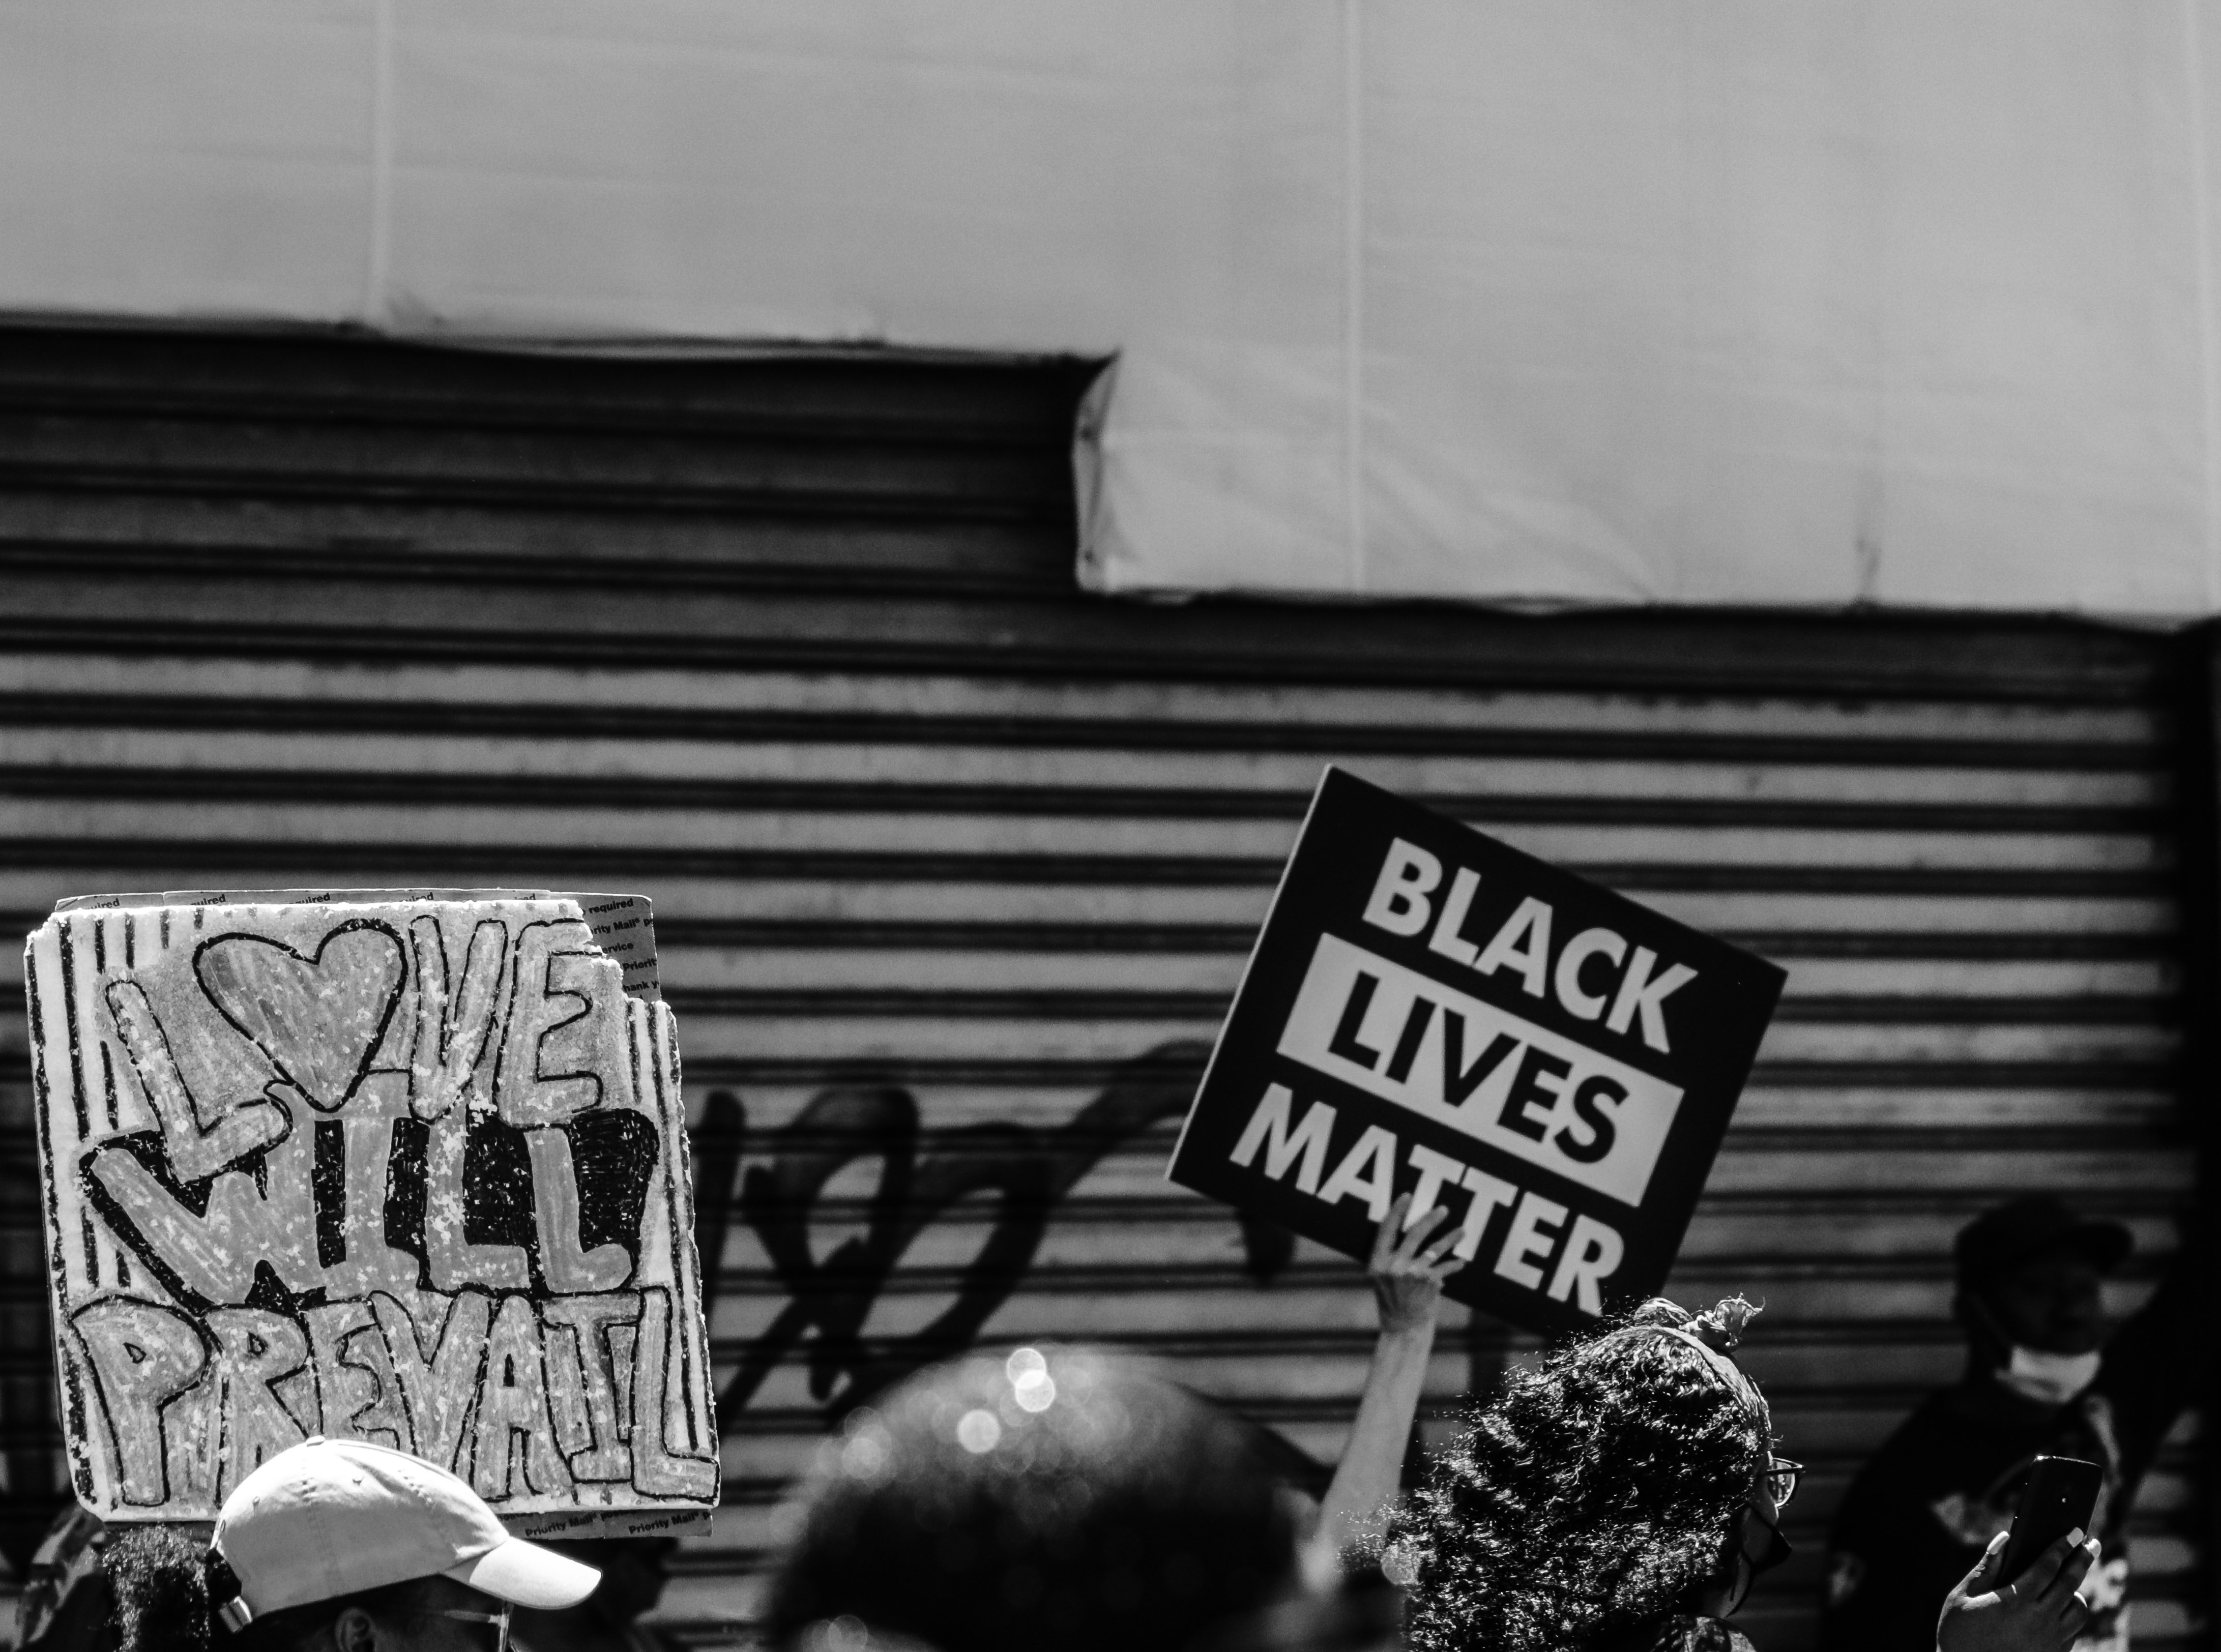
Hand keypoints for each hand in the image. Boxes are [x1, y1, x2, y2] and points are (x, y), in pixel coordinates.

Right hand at [1369, 1193, 1467, 1334]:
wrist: (1403, 1327)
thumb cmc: (1391, 1299)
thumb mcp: (1380, 1277)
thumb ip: (1389, 1256)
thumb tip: (1408, 1229)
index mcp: (1377, 1262)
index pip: (1386, 1229)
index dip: (1397, 1211)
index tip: (1407, 1195)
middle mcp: (1394, 1266)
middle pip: (1414, 1233)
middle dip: (1431, 1219)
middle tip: (1444, 1209)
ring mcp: (1413, 1274)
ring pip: (1435, 1248)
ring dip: (1450, 1239)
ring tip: (1462, 1231)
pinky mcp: (1429, 1282)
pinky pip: (1444, 1267)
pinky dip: (1453, 1265)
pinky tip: (1461, 1263)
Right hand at [1936, 1529, 2098, 1651]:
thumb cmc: (1959, 1634)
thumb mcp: (1963, 1597)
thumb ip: (1987, 1567)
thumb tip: (2005, 1538)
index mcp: (2015, 1602)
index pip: (2047, 1566)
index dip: (2061, 1546)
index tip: (2074, 1531)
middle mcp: (2039, 1620)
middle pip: (2069, 1583)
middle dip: (2082, 1559)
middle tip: (2092, 1543)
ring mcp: (2050, 1641)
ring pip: (2078, 1609)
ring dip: (2078, 1590)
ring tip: (2071, 1579)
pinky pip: (2073, 1630)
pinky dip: (2071, 1614)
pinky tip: (2062, 1607)